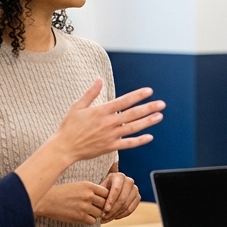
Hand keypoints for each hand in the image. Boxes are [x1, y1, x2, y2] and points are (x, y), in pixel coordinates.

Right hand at [36, 181, 109, 224]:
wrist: (46, 200)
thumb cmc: (62, 192)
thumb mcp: (78, 185)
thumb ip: (91, 190)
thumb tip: (105, 198)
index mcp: (88, 185)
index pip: (106, 193)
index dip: (103, 197)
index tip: (97, 200)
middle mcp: (88, 195)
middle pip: (104, 203)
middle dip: (100, 207)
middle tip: (92, 208)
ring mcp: (85, 206)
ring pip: (99, 213)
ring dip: (94, 214)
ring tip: (84, 212)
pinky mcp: (80, 217)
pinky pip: (92, 221)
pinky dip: (88, 221)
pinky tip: (81, 217)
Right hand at [50, 81, 165, 163]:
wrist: (65, 147)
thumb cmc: (70, 126)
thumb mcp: (78, 106)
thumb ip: (91, 93)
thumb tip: (99, 79)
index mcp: (101, 111)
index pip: (123, 101)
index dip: (137, 95)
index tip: (149, 91)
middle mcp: (108, 122)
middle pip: (133, 114)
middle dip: (148, 108)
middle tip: (161, 104)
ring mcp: (111, 135)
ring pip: (133, 128)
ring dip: (148, 122)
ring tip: (159, 116)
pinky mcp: (110, 147)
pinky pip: (128, 144)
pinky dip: (139, 141)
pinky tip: (149, 137)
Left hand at [99, 171, 141, 221]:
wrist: (111, 189)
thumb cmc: (103, 189)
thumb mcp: (100, 189)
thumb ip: (100, 195)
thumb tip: (100, 207)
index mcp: (119, 176)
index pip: (116, 189)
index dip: (111, 200)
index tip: (105, 210)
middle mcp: (129, 181)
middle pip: (122, 198)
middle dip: (113, 210)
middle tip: (104, 217)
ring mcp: (135, 189)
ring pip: (126, 205)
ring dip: (116, 214)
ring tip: (106, 219)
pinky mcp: (137, 197)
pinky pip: (131, 209)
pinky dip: (122, 215)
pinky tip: (114, 217)